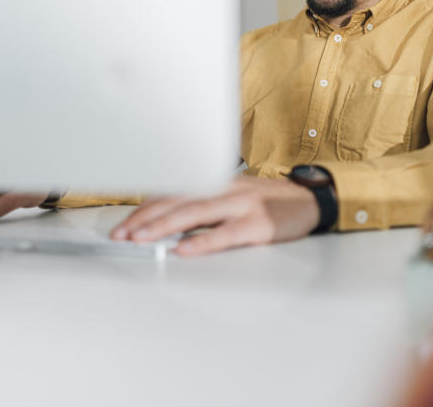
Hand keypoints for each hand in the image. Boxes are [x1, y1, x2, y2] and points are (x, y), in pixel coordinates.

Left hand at [110, 175, 320, 256]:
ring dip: (164, 226)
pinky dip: (203, 241)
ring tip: (141, 239)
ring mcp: (242, 205)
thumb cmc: (268, 201)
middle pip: (177, 200)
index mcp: (215, 182)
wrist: (310, 200)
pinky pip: (226, 233)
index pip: (173, 192)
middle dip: (145, 218)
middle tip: (122, 235)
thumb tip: (165, 221)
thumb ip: (203, 205)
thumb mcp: (232, 195)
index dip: (145, 208)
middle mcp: (225, 188)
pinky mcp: (259, 224)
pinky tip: (184, 250)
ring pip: (196, 212)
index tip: (123, 224)